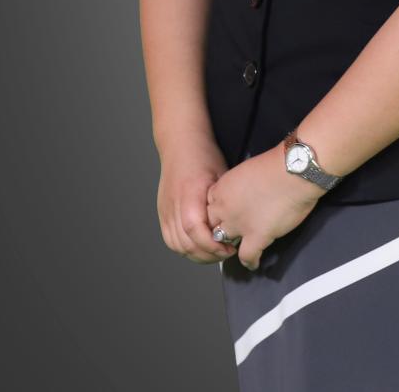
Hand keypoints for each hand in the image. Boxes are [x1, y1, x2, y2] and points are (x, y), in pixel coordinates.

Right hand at [156, 137, 240, 264]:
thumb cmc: (204, 156)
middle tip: (226, 253)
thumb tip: (236, 227)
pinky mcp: (162, 212)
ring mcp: (165, 209)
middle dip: (208, 255)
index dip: (211, 245)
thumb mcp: (221, 176)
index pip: (195, 229)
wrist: (181, 144)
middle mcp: (174, 203)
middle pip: (186, 243)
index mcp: (190, 193)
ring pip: (177, 245)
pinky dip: (184, 248)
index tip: (228, 248)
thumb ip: (224, 203)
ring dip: (197, 254)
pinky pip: (170, 240)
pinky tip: (199, 246)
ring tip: (214, 252)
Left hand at [206, 145, 325, 270]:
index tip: (226, 214)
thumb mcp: (247, 169)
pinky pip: (246, 256)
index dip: (218, 211)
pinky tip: (253, 263)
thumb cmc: (276, 165)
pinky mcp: (257, 237)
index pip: (208, 206)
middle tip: (231, 231)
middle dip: (220, 228)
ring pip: (225, 242)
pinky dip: (250, 261)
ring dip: (231, 245)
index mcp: (223, 188)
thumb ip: (240, 185)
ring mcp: (239, 224)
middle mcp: (225, 207)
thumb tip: (245, 194)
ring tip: (239, 247)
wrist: (294, 171)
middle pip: (213, 225)